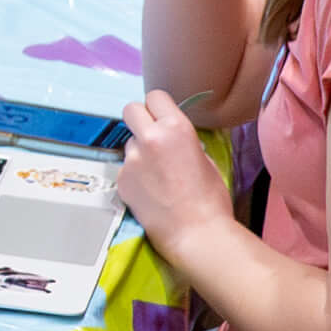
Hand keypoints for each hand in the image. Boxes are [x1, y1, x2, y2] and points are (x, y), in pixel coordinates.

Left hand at [113, 91, 233, 254]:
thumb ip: (183, 141)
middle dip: (140, 119)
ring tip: (157, 175)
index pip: (155, 96)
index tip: (161, 116)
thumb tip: (171, 138)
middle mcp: (149, 138)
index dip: (158, 107)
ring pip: (129, 143)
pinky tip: (150, 191)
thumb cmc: (210, 200)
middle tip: (152, 135)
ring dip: (139, 152)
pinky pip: (125, 168)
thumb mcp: (205, 159)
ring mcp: (131, 159)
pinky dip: (134, 175)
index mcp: (175, 128)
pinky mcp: (121, 179)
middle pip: (131, 109)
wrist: (196, 233)